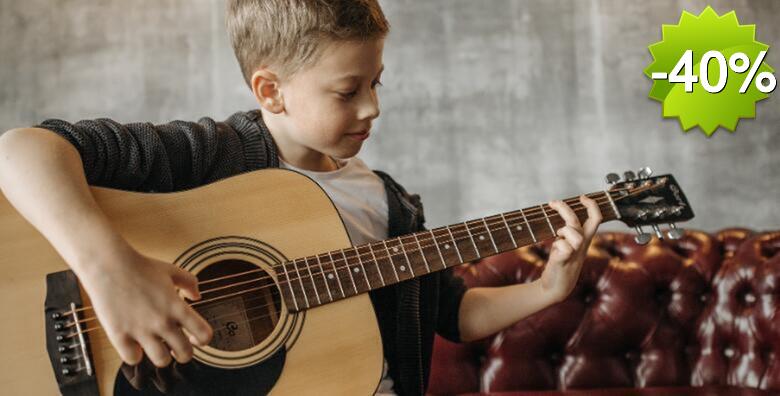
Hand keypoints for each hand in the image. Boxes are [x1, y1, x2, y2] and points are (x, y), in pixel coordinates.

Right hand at [77, 246, 212, 367]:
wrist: (108, 265)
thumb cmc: (140, 266)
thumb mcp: (171, 270)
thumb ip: (189, 282)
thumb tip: (197, 296)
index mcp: (177, 306)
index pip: (204, 334)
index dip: (203, 339)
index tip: (195, 337)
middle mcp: (162, 321)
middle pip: (185, 354)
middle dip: (184, 353)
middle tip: (176, 347)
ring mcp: (140, 330)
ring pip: (161, 361)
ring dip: (161, 356)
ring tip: (156, 347)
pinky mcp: (119, 335)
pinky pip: (133, 359)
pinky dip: (135, 354)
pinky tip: (134, 344)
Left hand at [539, 195, 601, 302]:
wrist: (555, 289)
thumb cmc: (561, 265)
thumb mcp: (568, 247)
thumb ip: (568, 234)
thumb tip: (562, 222)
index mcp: (584, 241)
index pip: (595, 219)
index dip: (592, 206)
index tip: (582, 197)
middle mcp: (581, 246)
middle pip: (580, 223)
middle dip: (566, 209)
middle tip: (553, 202)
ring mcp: (573, 254)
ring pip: (575, 235)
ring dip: (564, 230)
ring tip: (557, 235)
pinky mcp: (563, 262)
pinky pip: (564, 249)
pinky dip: (558, 245)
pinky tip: (555, 251)